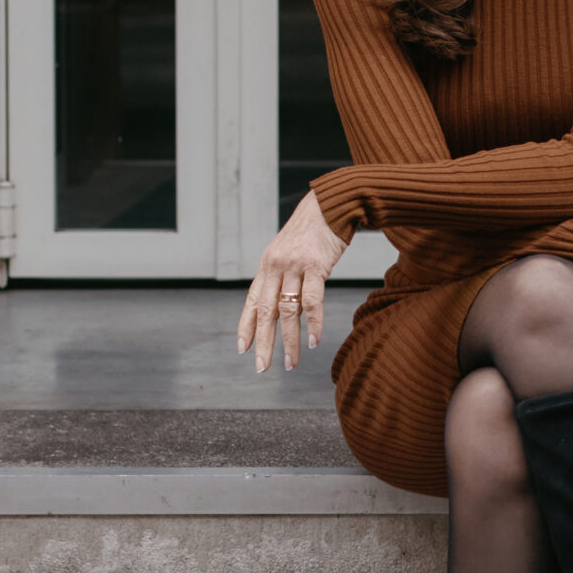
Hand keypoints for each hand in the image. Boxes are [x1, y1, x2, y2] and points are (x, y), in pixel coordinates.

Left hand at [237, 190, 346, 372]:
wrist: (330, 205)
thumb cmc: (312, 230)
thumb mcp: (289, 251)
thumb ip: (283, 275)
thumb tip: (281, 303)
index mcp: (267, 265)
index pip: (252, 301)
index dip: (246, 326)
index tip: (242, 349)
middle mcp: (275, 267)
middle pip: (265, 311)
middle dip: (262, 343)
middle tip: (261, 367)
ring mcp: (294, 266)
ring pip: (288, 311)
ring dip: (290, 341)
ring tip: (291, 363)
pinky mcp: (315, 265)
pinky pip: (311, 301)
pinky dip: (313, 323)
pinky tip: (313, 341)